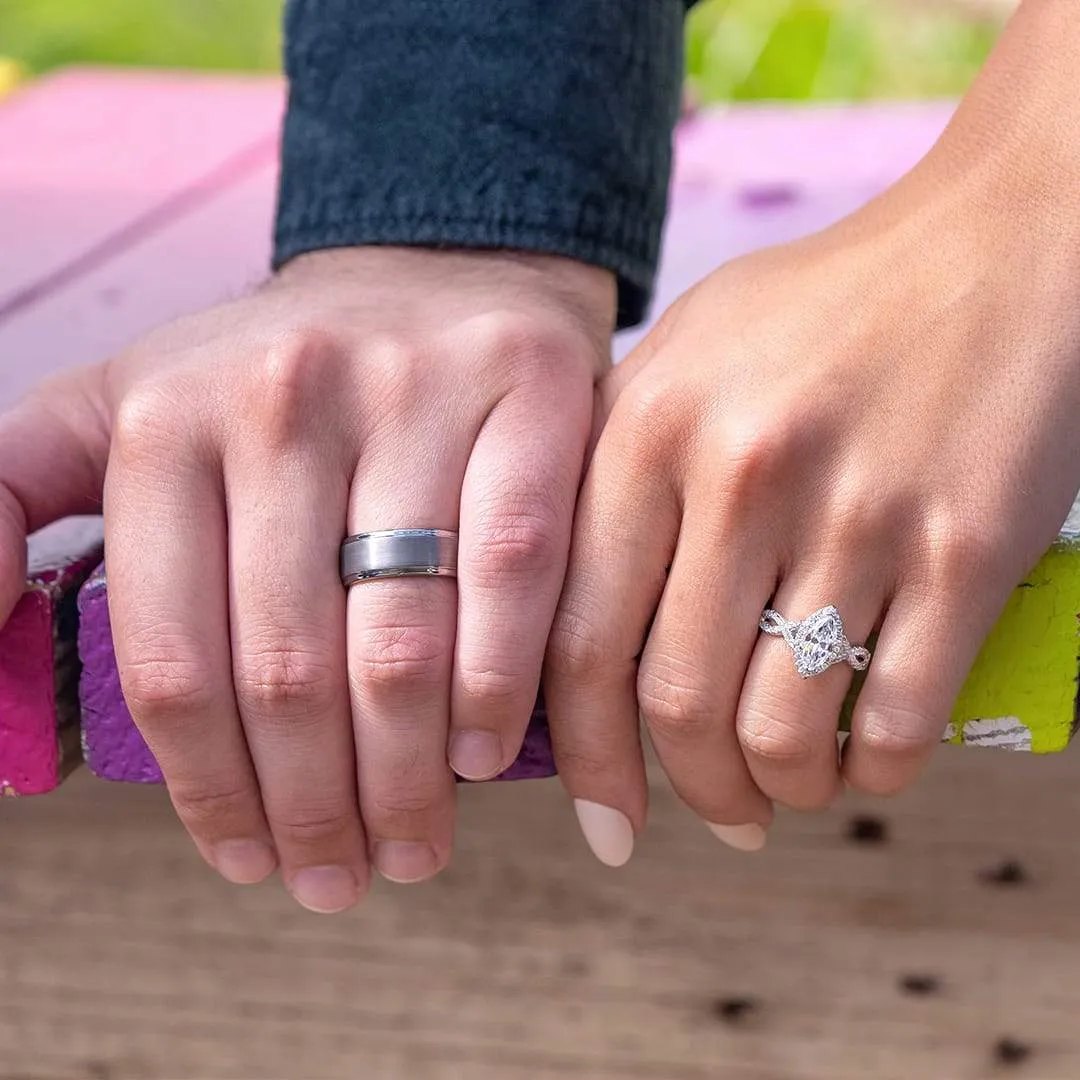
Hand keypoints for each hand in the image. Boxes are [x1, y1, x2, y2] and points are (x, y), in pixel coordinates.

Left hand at [0, 247, 613, 907]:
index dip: (211, 792)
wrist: (435, 274)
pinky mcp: (529, 394)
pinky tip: (482, 751)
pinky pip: (514, 568)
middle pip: (290, 668)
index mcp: (166, 420)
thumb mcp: (120, 405)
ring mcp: (415, 391)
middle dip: (315, 810)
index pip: (175, 658)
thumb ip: (12, 499)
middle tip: (341, 877)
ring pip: (403, 636)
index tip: (248, 860)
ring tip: (410, 845)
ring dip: (406, 778)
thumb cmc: (277, 377)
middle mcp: (285, 396)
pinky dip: (498, 682)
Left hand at [544, 161, 1079, 864]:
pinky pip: (901, 717)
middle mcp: (739, 472)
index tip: (600, 815)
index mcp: (647, 427)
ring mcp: (857, 511)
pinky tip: (866, 761)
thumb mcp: (686, 353)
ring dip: (779, 791)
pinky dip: (876, 770)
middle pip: (676, 703)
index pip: (579, 638)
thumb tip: (562, 621)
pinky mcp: (966, 548)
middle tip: (712, 811)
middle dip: (690, 791)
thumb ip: (612, 470)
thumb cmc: (825, 309)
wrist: (997, 244)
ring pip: (783, 731)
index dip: (580, 754)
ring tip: (787, 787)